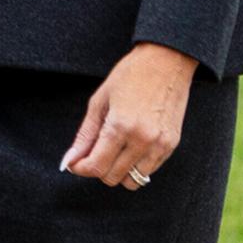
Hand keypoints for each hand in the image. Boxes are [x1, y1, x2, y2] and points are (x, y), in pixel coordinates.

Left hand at [64, 42, 197, 189]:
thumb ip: (85, 135)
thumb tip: (69, 160)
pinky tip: (129, 147)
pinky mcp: (172, 145)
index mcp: (120, 127)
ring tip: (111, 150)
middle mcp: (143, 141)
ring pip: (133, 180)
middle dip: (97, 169)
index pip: (97, 166)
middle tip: (90, 153)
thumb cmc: (129, 76)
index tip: (73, 163)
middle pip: (113, 177)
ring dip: (117, 171)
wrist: (166, 63)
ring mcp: (160, 145)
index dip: (80, 168)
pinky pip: (149, 170)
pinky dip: (135, 166)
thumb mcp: (99, 102)